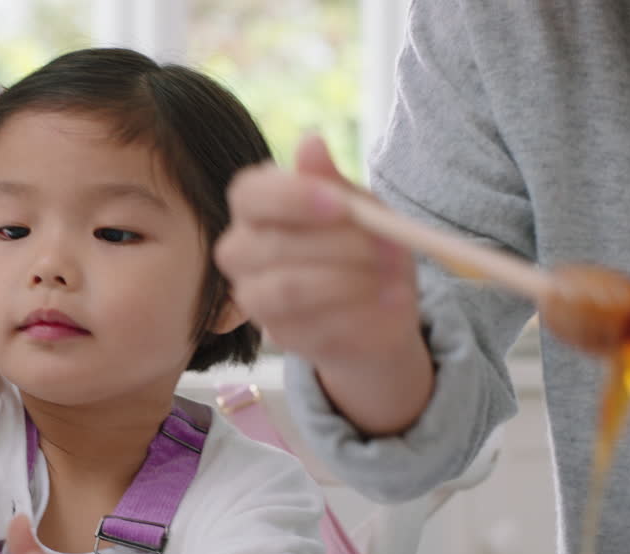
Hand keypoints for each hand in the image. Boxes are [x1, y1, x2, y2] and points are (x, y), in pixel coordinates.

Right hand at [216, 136, 433, 435]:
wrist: (380, 305)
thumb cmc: (362, 244)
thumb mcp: (358, 207)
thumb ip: (331, 181)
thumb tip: (310, 142)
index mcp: (257, 207)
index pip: (249, 194)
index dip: (291, 197)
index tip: (340, 204)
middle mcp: (241, 250)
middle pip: (268, 246)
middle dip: (335, 246)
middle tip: (385, 247)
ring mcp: (253, 296)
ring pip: (286, 289)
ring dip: (346, 282)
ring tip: (387, 277)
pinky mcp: (276, 335)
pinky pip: (310, 325)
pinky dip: (355, 313)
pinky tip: (382, 303)